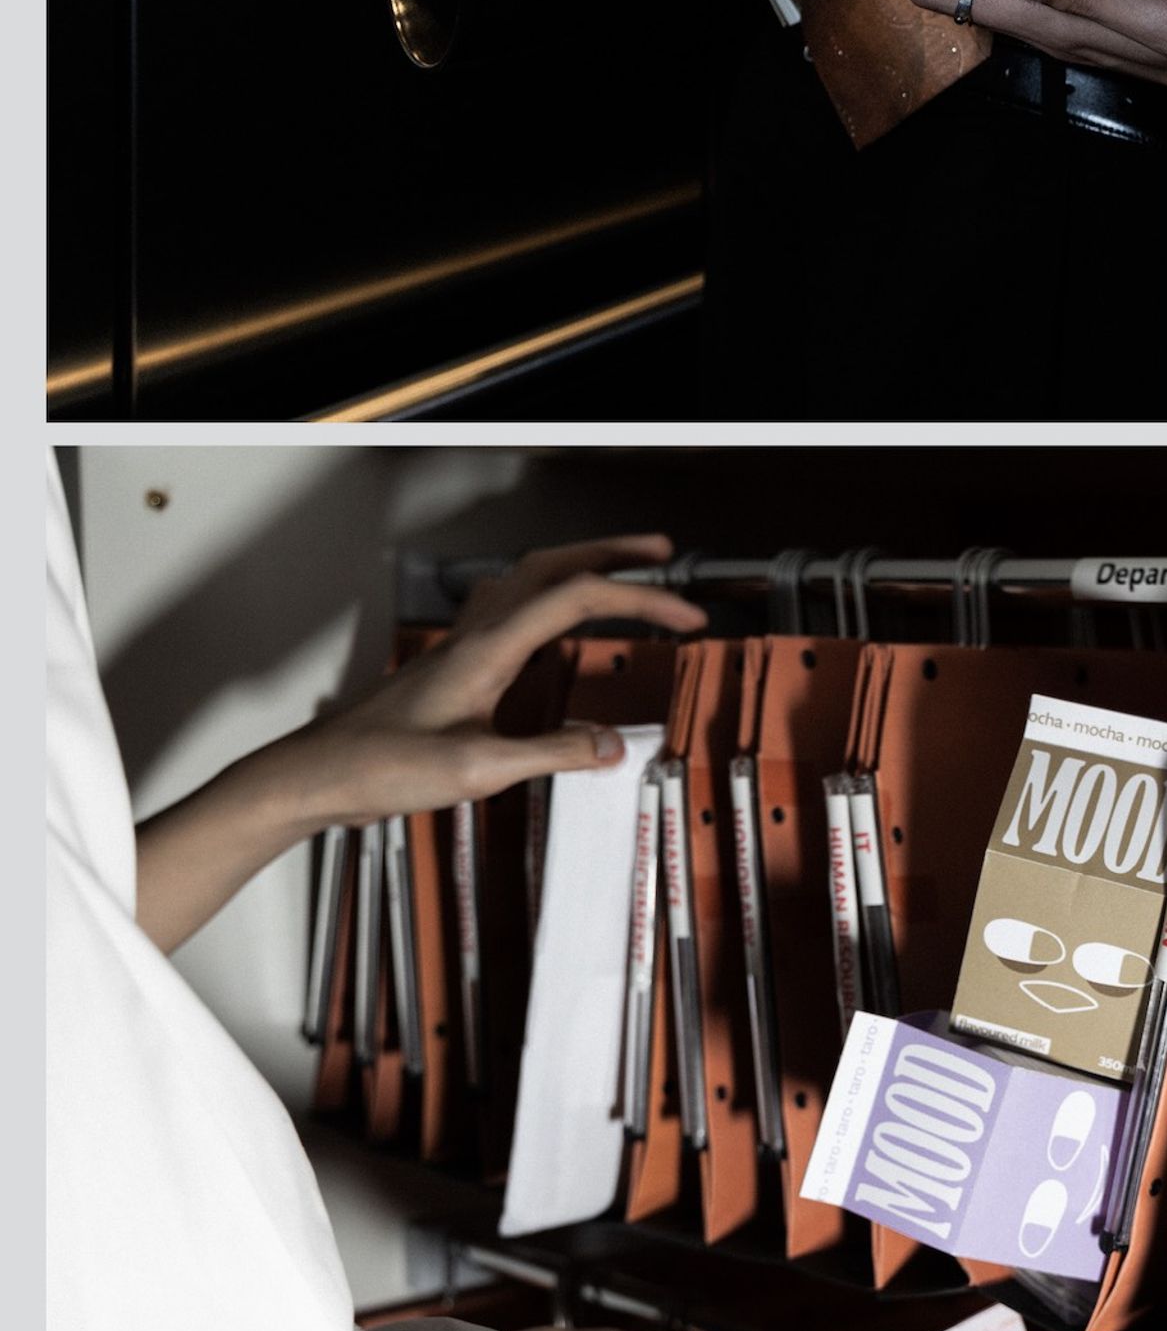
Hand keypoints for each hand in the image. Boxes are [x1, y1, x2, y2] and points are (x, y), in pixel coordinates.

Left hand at [127, 536, 708, 950]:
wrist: (314, 777)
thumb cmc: (378, 769)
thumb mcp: (478, 771)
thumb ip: (552, 753)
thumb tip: (613, 744)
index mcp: (487, 649)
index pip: (579, 599)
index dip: (641, 601)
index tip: (688, 618)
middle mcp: (473, 636)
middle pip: (551, 566)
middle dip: (612, 553)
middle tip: (659, 554)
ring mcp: (457, 646)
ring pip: (526, 580)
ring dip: (577, 566)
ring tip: (617, 574)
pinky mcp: (448, 665)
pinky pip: (505, 608)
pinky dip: (543, 596)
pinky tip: (548, 620)